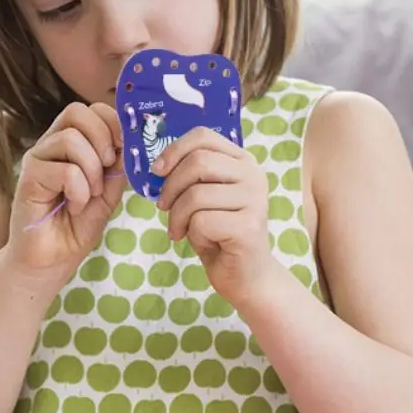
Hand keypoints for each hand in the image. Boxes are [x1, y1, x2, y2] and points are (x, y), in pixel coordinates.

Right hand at [6, 102, 125, 284]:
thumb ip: (118, 167)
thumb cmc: (76, 226)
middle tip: (107, 169)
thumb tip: (133, 142)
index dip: (112, 121)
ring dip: (91, 171)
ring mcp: (38, 159)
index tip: (124, 147)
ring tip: (90, 196)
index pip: (91, 110)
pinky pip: (65, 170)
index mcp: (71, 143)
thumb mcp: (108, 193)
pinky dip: (79, 191)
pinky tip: (74, 207)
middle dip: (103, 138)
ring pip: (72, 140)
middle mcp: (51, 145)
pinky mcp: (29, 178)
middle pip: (77, 112)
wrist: (51, 260)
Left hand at [154, 127, 273, 304]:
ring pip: (195, 195)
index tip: (157, 172)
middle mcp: (253, 175)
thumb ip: (189, 175)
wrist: (246, 276)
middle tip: (164, 208)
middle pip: (198, 163)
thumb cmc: (220, 235)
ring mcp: (255, 200)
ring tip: (180, 230)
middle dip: (171, 187)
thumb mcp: (202, 198)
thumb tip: (157, 165)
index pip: (203, 136)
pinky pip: (201, 221)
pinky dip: (192, 234)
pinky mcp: (249, 227)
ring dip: (177, 216)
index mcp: (242, 161)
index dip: (174, 150)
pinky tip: (202, 242)